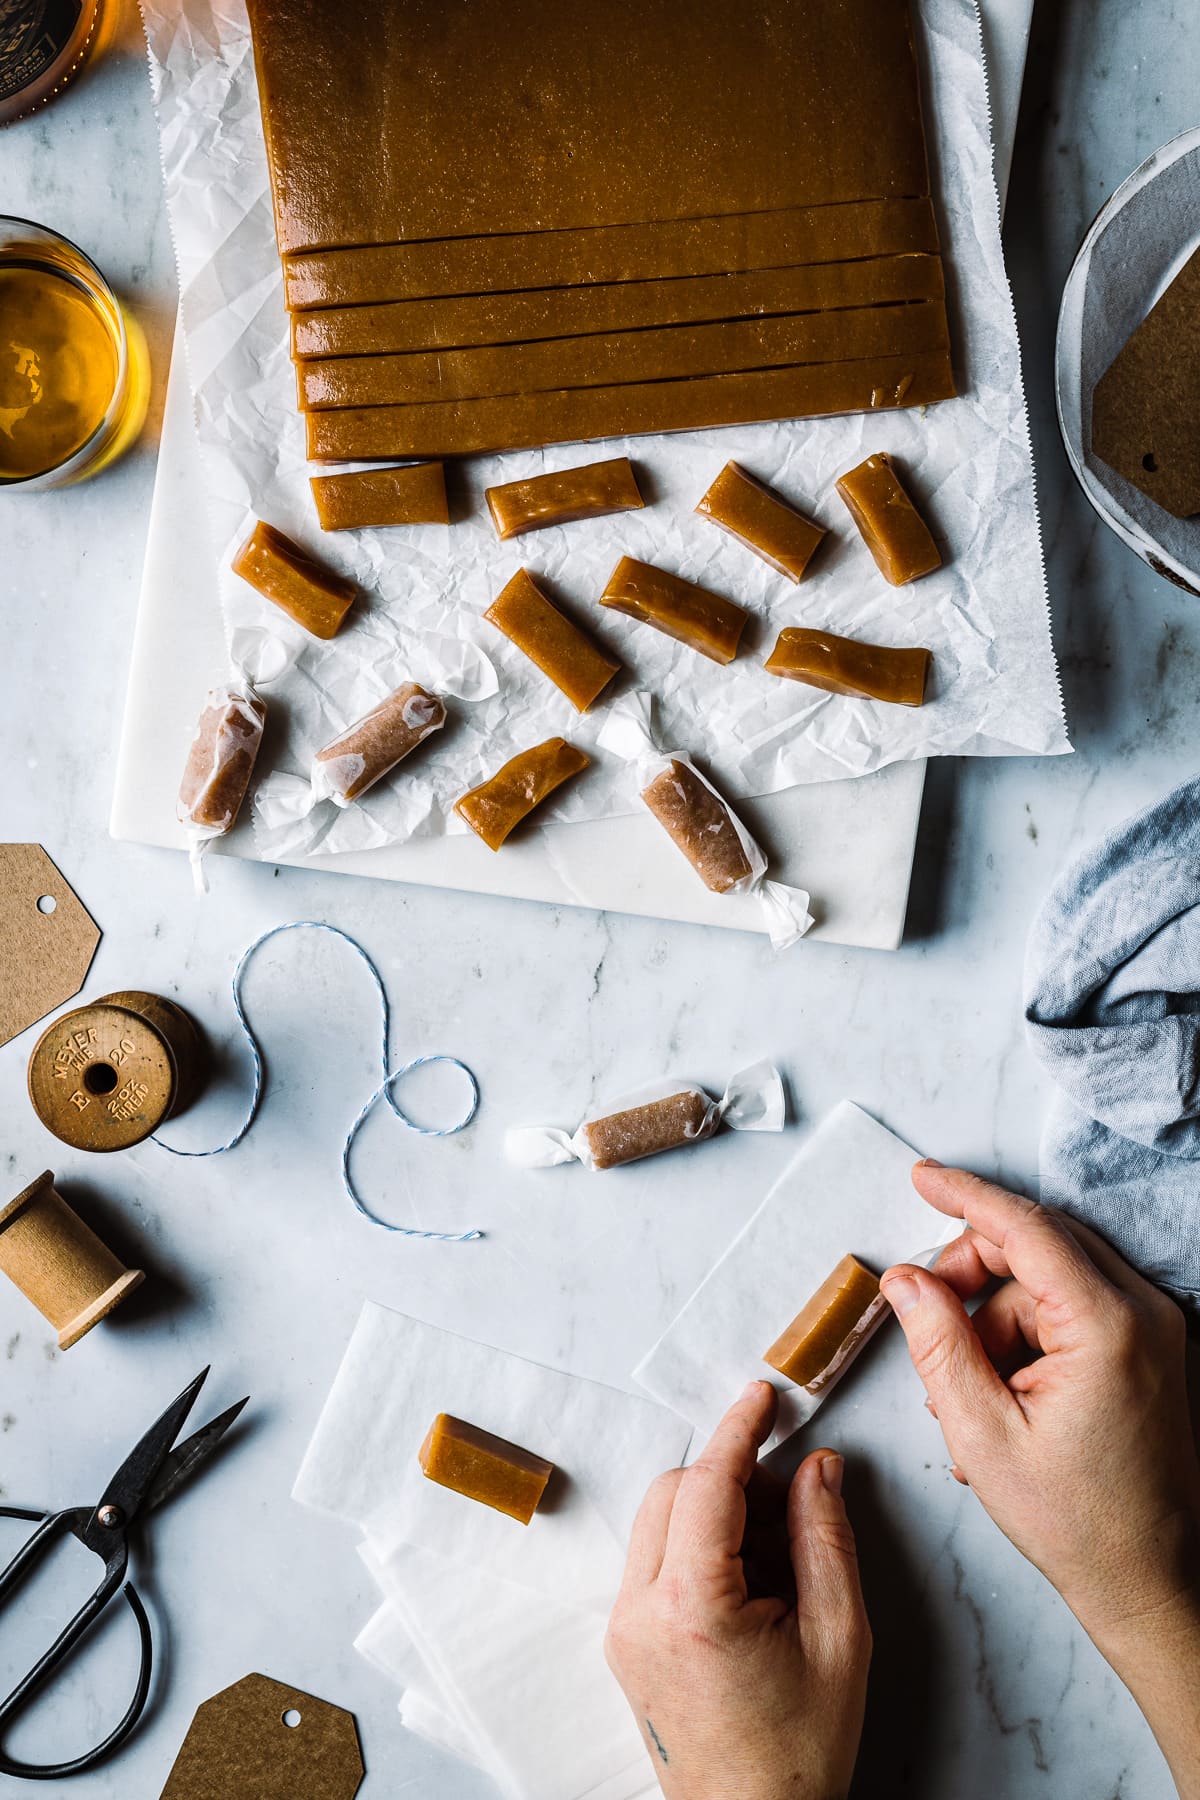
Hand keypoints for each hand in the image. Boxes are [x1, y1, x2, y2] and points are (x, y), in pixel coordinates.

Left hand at [605, 1381, 869, 1799]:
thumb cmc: (801, 1752)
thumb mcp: (838, 1639)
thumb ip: (825, 1539)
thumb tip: (818, 1465)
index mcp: (692, 1609)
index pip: (708, 1484)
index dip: (739, 1430)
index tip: (762, 1396)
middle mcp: (639, 1613)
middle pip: (675, 1491)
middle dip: (733, 1479)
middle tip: (793, 1503)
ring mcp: (623, 1630)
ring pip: (659, 1521)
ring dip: (714, 1512)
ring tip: (777, 1559)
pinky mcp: (624, 1643)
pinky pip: (654, 1560)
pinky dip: (697, 1548)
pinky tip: (749, 1585)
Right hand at [881, 1164, 1199, 1796]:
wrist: (1151, 1584)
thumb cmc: (1078, 1523)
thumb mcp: (983, 1433)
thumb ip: (938, 1344)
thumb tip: (904, 1280)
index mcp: (1108, 1327)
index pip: (1027, 1227)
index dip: (965, 1197)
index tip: (921, 1176)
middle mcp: (1145, 1314)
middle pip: (1039, 1244)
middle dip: (973, 1269)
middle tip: (926, 1315)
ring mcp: (1157, 1331)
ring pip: (1051, 1279)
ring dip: (998, 1317)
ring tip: (969, 1398)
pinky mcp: (1154, 1351)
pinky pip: (1075, 1310)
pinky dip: (1030, 1337)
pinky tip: (1004, 1398)